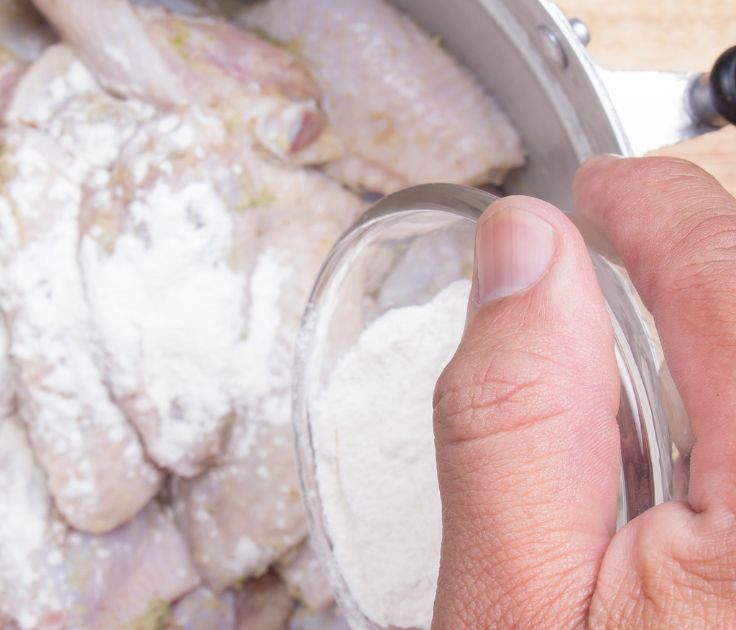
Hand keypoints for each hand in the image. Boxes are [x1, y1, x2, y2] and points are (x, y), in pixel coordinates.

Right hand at [431, 155, 735, 626]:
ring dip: (715, 331)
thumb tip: (523, 251)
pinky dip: (720, 393)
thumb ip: (514, 422)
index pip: (731, 281)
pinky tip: (687, 448)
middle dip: (696, 266)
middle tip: (613, 256)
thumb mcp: (513, 601)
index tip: (603, 191)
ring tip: (640, 357)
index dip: (660, 210)